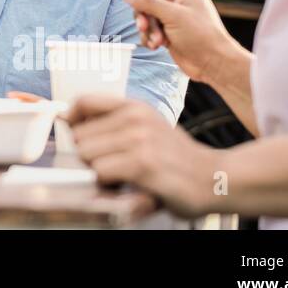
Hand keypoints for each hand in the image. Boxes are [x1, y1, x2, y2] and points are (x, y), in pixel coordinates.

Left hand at [67, 94, 223, 218]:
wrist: (217, 178)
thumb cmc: (177, 158)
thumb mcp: (148, 128)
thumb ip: (116, 124)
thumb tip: (70, 123)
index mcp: (134, 107)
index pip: (83, 102)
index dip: (72, 121)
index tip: (77, 136)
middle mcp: (135, 118)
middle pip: (79, 136)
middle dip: (88, 156)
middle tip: (111, 166)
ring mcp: (139, 140)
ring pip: (87, 155)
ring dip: (98, 172)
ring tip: (122, 176)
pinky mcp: (143, 164)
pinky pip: (101, 172)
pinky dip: (109, 184)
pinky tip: (129, 185)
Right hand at [109, 0, 242, 84]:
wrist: (214, 64)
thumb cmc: (201, 36)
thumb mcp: (172, 16)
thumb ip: (147, 2)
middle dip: (143, 14)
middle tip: (144, 26)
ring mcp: (171, 15)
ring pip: (145, 14)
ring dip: (147, 28)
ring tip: (156, 40)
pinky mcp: (167, 30)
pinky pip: (149, 28)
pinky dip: (149, 36)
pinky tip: (157, 45)